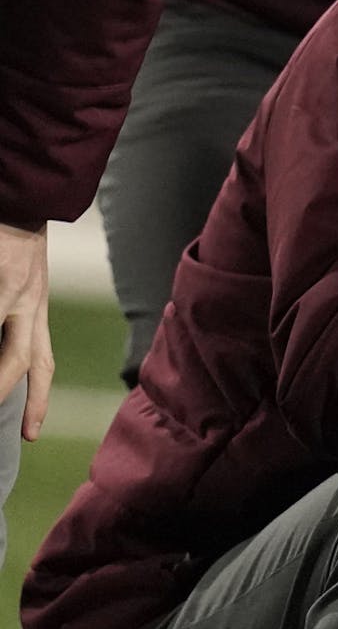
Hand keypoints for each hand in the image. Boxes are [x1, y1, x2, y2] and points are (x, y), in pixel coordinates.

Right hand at [0, 221, 53, 440]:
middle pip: (20, 360)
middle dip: (5, 392)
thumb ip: (15, 316)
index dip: (37, 400)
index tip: (31, 435)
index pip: (41, 362)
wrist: (20, 193)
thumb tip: (2, 345)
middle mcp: (28, 302)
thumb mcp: (23, 280)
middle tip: (3, 420)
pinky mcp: (0, 273)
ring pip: (5, 346)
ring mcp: (10, 288)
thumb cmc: (11, 241)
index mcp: (35, 308)